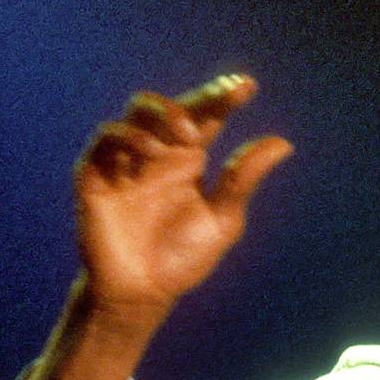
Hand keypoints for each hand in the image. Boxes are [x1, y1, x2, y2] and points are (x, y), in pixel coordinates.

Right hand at [74, 74, 292, 325]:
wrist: (144, 292)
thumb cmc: (183, 257)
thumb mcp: (222, 219)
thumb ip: (242, 180)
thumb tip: (283, 143)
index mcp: (189, 160)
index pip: (206, 117)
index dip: (222, 96)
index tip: (247, 86)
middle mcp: (157, 153)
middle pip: (169, 106)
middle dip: (191, 104)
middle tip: (205, 126)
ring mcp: (125, 161)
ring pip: (136, 113)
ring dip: (161, 117)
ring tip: (184, 140)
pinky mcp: (96, 174)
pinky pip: (106, 139)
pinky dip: (127, 136)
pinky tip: (149, 152)